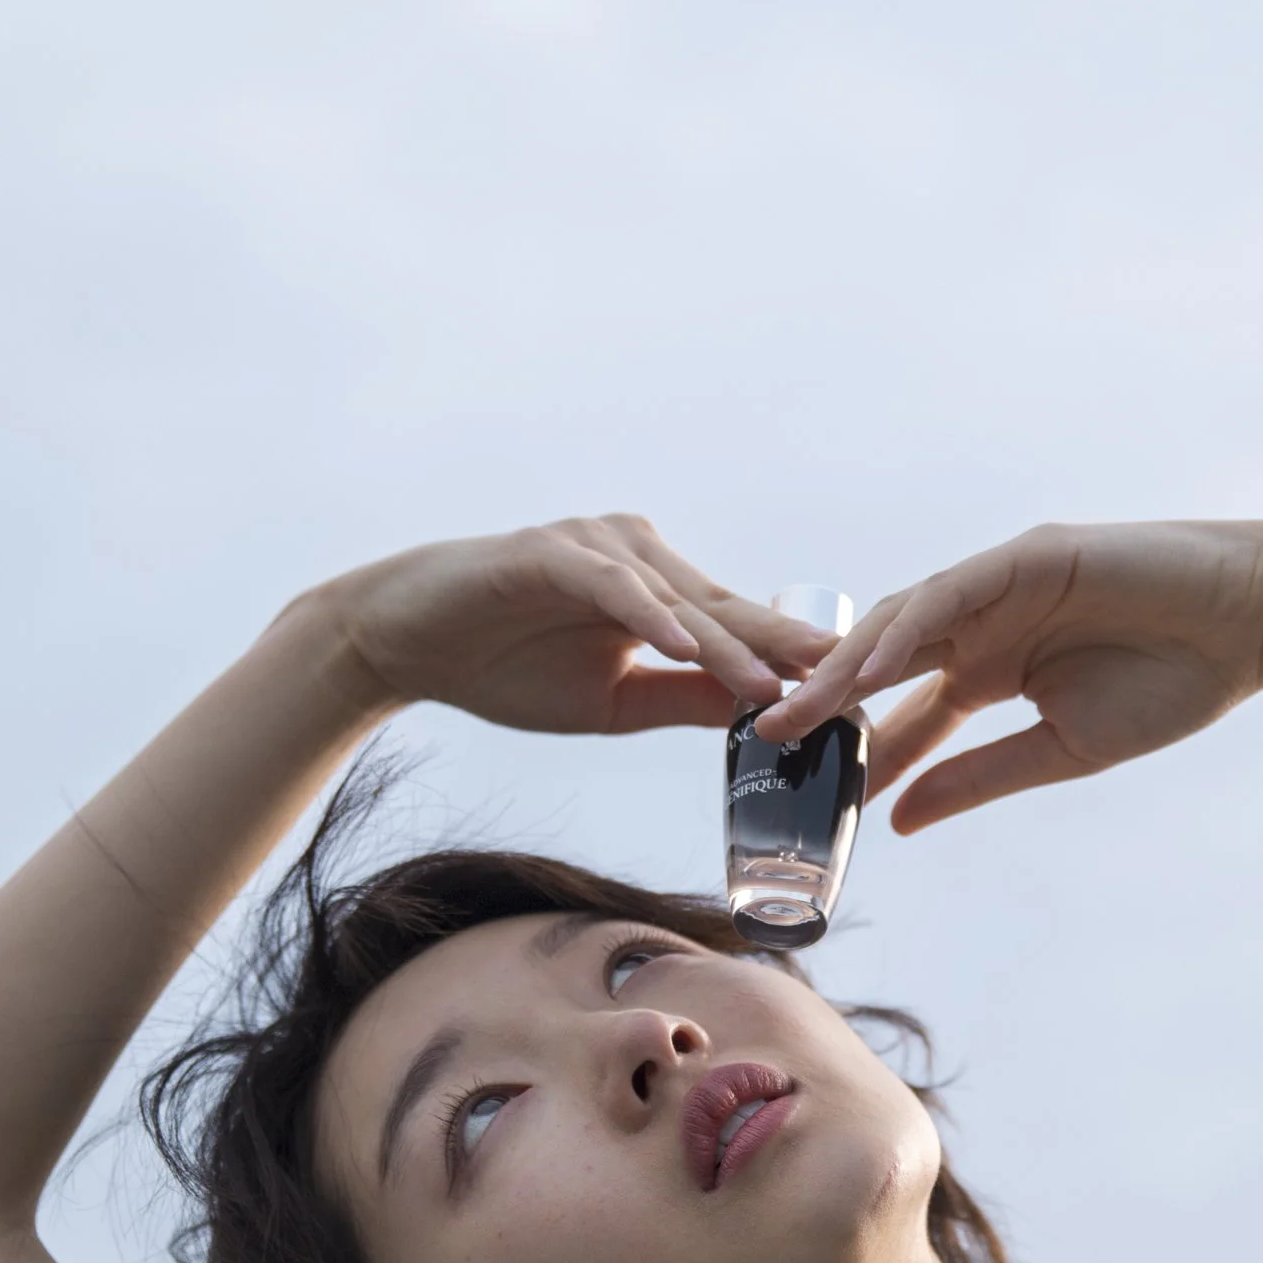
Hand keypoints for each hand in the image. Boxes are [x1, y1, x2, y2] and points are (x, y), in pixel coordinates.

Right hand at [319, 516, 833, 736]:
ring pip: (680, 600)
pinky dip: (653, 617)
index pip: (741, 629)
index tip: (850, 700)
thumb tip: (758, 715)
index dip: (793, 664)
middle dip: (785, 651)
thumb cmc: (508, 668)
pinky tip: (687, 649)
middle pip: (727, 609)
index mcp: (661, 592)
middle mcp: (641, 556)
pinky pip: (613, 585)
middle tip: (846, 684)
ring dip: (727, 645)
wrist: (412, 644)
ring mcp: (598, 547)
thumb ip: (683, 699)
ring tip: (776, 684)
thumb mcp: (615, 702)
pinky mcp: (551, 551)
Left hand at [762, 521, 1262, 829]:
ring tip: (800, 709)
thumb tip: (902, 822)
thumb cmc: (1172, 683)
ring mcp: (1001, 585)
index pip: (903, 714)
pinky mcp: (1030, 556)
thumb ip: (978, 778)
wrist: (1250, 624)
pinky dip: (913, 628)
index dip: (855, 752)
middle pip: (883, 664)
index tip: (804, 796)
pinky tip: (874, 667)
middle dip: (825, 702)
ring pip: (904, 623)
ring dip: (850, 665)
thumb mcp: (1061, 750)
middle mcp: (982, 623)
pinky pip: (955, 593)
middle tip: (767, 746)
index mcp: (990, 669)